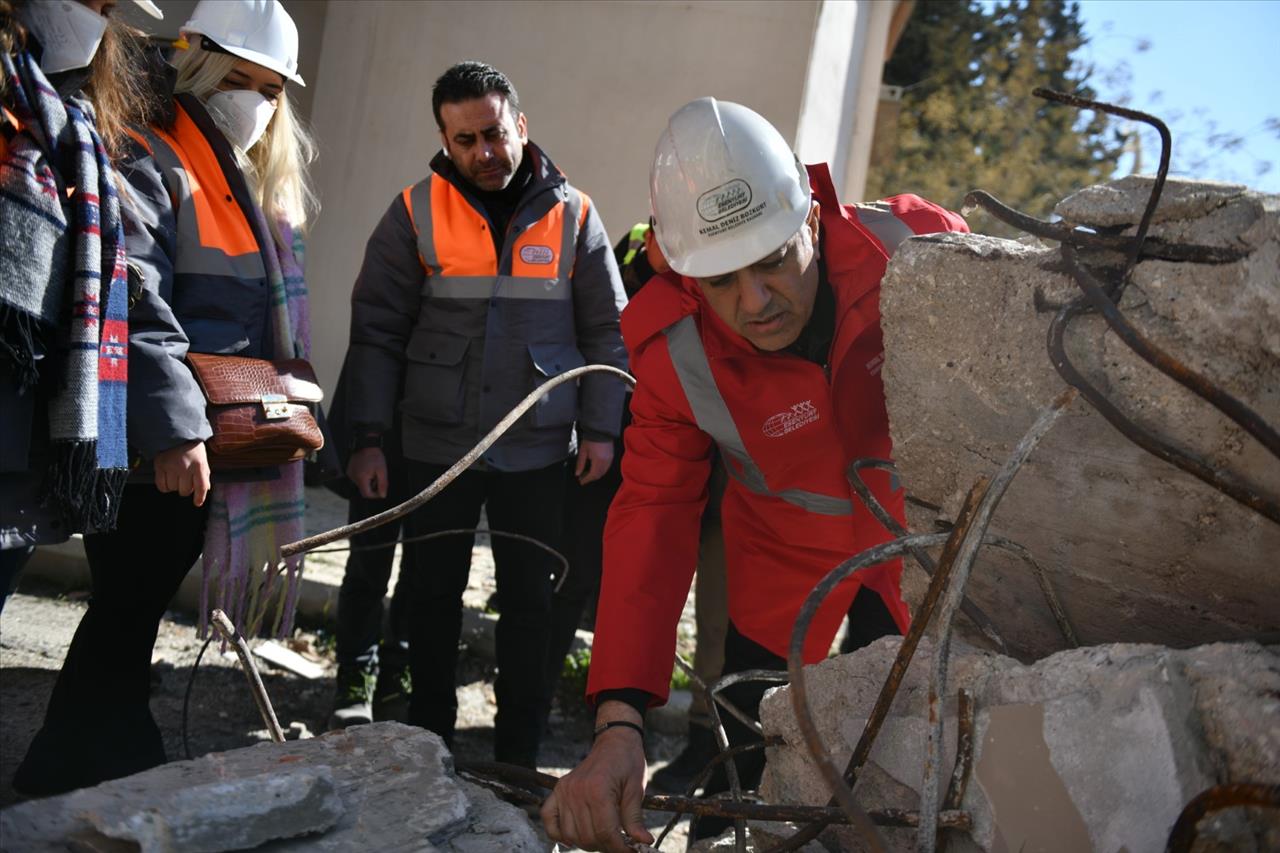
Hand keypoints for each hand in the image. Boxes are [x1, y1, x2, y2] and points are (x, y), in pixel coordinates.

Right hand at [153, 440, 210, 506]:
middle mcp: (186, 467)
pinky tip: (168, 481)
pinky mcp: (160, 466)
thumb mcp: (202, 459)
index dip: (199, 497)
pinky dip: (165, 487)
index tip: (197, 503)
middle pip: (185, 490)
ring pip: (173, 489)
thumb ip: (204, 475)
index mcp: (199, 465)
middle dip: (186, 489)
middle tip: (185, 481)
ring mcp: (172, 466)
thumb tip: (204, 491)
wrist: (175, 433)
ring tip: (176, 476)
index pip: (201, 486)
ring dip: (175, 486)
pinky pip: (162, 486)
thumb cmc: (191, 448)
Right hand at [347, 447, 387, 498]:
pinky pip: (358, 479)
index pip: (366, 494)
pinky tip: (367, 470)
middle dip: (372, 486)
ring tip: (372, 472)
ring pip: (361, 484)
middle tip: (377, 477)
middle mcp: (353, 478)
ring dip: (368, 481)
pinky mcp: (350, 471)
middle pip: (364, 490)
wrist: (366, 444)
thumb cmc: (374, 456)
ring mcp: (350, 474)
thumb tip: (382, 495)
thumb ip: (383, 484)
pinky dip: (364, 477)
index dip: (375, 495)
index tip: (380, 489)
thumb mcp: (382, 470)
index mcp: (361, 478)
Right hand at [541, 702, 651, 851]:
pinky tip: (572, 838)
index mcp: (598, 790)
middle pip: (588, 836)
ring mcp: (564, 791)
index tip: (630, 851)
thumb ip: (635, 818)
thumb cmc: (627, 762)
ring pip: (570, 834)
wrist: (614, 741)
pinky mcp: (558, 790)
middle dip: (605, 846)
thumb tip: (644, 843)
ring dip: (586, 843)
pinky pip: (548, 818)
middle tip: (619, 844)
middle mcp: (577, 791)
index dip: (619, 848)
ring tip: (602, 839)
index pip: (606, 832)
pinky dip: (557, 833)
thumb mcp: (636, 789)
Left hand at [575, 439, 614, 484]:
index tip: (581, 481)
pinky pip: (606, 467)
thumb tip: (577, 473)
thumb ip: (580, 464)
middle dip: (590, 478)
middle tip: (583, 478)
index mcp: (598, 461)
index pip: (592, 475)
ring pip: (603, 472)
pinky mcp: (611, 456)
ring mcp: (609, 459)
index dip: (586, 480)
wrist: (600, 431)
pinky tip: (595, 468)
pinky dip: (600, 470)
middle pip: (598, 475)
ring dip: (595, 475)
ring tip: (588, 473)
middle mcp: (605, 462)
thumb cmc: (591, 439)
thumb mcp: (583, 452)